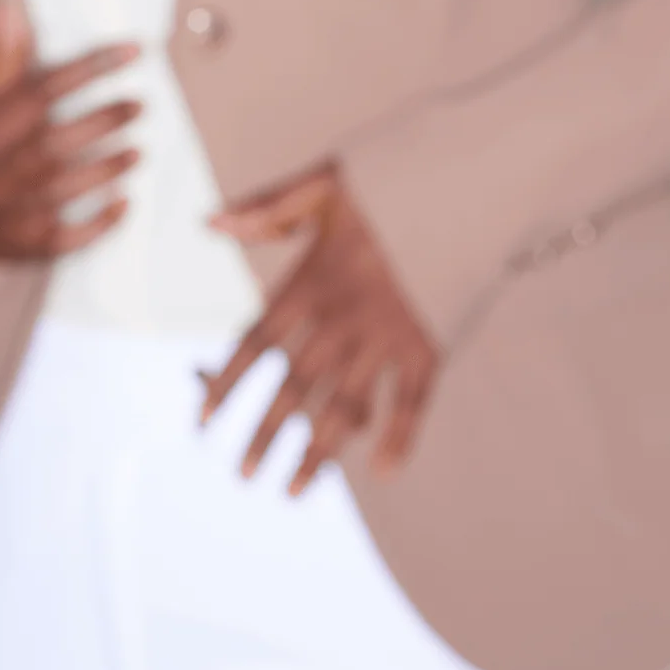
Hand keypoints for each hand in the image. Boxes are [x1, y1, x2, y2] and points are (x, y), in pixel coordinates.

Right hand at [0, 0, 143, 268]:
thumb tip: (8, 8)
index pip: (38, 92)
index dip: (88, 69)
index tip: (131, 51)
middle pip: (51, 143)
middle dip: (101, 122)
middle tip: (139, 105)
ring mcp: (5, 213)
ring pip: (60, 190)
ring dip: (105, 169)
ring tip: (138, 149)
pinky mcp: (22, 247)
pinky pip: (64, 240)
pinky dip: (97, 224)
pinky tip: (124, 203)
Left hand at [197, 160, 441, 495]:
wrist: (466, 179)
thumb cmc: (389, 182)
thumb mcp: (322, 184)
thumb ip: (268, 210)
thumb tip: (210, 224)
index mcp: (311, 281)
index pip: (255, 342)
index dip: (226, 382)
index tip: (203, 420)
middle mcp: (343, 317)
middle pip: (294, 388)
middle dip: (265, 434)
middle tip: (243, 474)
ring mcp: (387, 335)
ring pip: (346, 407)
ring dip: (318, 452)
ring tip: (293, 491)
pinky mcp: (429, 343)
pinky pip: (413, 400)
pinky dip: (400, 436)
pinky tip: (382, 472)